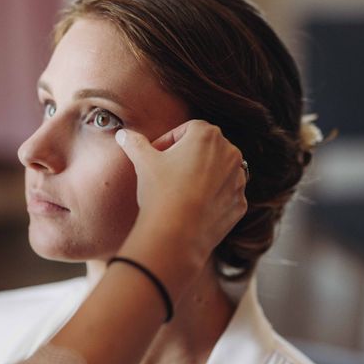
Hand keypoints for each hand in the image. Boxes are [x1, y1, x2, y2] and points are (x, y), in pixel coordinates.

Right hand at [115, 120, 246, 297]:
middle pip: (205, 148)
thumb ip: (134, 142)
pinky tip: (192, 206)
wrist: (177, 234)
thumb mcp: (143, 161)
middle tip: (166, 171)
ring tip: (179, 190)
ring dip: (201, 175)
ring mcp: (238, 180)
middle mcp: (230, 153)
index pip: (187, 129)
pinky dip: (211, 196)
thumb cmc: (161, 191)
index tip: (156, 155)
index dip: (168, 141)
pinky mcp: (239, 203)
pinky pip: (224, 194)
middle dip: (187, 156)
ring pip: (217, 170)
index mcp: (208, 135)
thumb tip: (123, 134)